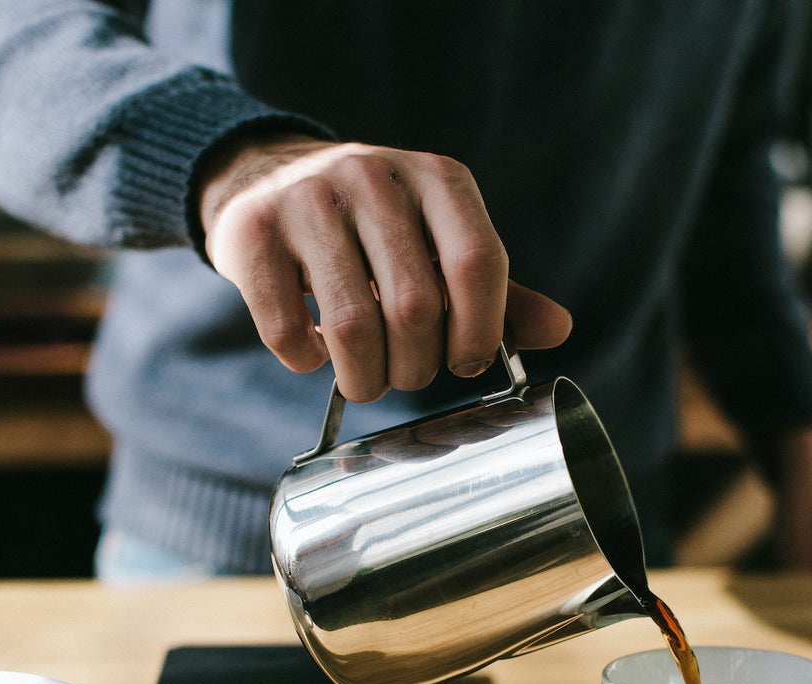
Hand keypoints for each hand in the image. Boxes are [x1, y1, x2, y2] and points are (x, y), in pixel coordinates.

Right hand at [199, 135, 571, 401]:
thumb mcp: (436, 240)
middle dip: (416, 367)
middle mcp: (373, 176)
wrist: (266, 177)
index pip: (477, 262)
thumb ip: (491, 287)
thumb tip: (560, 329)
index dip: (480, 331)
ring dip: (364, 377)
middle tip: (407, 375)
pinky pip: (287, 328)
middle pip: (415, 307)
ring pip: (351, 326)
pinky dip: (305, 361)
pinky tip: (312, 350)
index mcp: (436, 178)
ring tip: (364, 378)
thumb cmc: (370, 227)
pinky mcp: (251, 232)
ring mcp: (307, 199)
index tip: (467, 362)